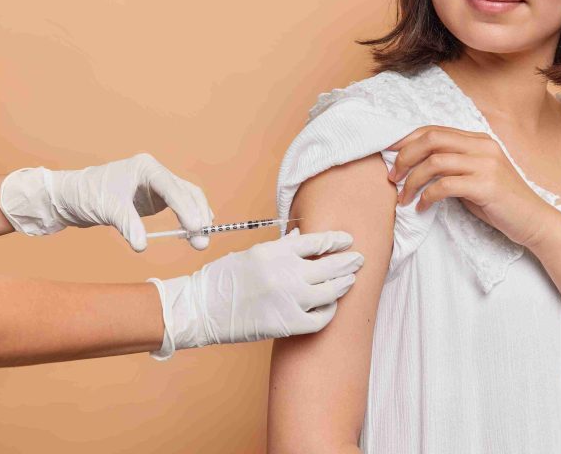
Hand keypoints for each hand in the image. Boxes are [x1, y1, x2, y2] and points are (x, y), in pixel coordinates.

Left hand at [0, 153, 212, 250]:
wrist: (74, 196)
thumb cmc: (88, 194)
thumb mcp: (108, 208)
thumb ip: (127, 225)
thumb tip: (142, 245)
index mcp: (146, 168)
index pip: (172, 187)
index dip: (186, 207)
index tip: (195, 227)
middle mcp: (157, 174)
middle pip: (187, 192)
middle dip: (197, 216)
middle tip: (201, 240)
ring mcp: (159, 186)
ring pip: (188, 199)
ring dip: (197, 218)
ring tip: (201, 240)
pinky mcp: (157, 199)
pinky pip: (181, 206)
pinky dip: (189, 218)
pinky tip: (196, 232)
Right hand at [148, 227, 364, 358]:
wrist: (201, 309)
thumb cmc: (224, 279)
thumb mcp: (252, 253)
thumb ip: (281, 246)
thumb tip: (302, 235)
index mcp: (276, 251)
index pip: (318, 241)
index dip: (337, 240)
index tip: (348, 241)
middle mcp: (286, 273)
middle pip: (331, 265)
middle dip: (349, 262)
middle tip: (359, 260)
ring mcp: (289, 300)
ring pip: (331, 291)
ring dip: (344, 284)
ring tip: (350, 280)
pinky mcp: (288, 324)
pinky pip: (321, 318)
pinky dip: (330, 311)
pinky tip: (332, 305)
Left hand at [387, 126, 554, 246]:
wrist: (534, 221)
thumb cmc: (498, 203)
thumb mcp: (473, 177)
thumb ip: (451, 166)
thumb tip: (413, 165)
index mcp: (478, 140)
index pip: (434, 130)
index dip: (406, 140)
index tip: (387, 153)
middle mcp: (482, 146)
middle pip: (431, 139)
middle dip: (404, 157)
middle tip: (392, 177)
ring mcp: (486, 164)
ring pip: (435, 161)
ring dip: (412, 180)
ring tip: (403, 197)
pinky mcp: (487, 185)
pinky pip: (445, 185)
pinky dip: (427, 196)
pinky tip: (422, 208)